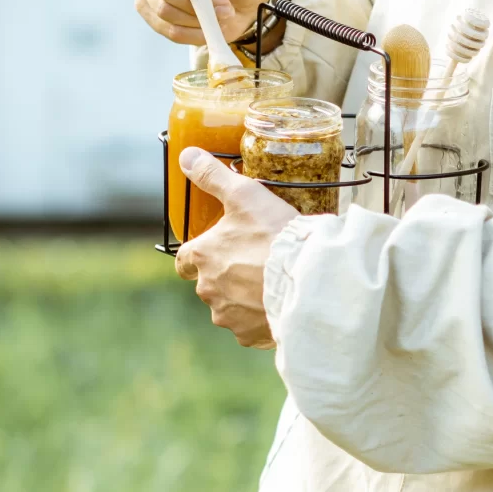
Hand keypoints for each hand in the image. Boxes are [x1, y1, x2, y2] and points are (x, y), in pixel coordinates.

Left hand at [171, 148, 297, 348]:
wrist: (308, 278)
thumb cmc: (275, 234)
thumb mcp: (244, 194)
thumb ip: (212, 175)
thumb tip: (186, 156)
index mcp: (202, 257)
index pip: (184, 260)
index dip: (197, 255)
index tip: (211, 251)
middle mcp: (208, 290)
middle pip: (211, 282)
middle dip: (228, 274)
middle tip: (256, 261)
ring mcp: (227, 316)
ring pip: (230, 306)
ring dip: (244, 296)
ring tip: (271, 282)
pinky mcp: (249, 335)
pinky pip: (249, 327)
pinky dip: (260, 317)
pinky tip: (278, 303)